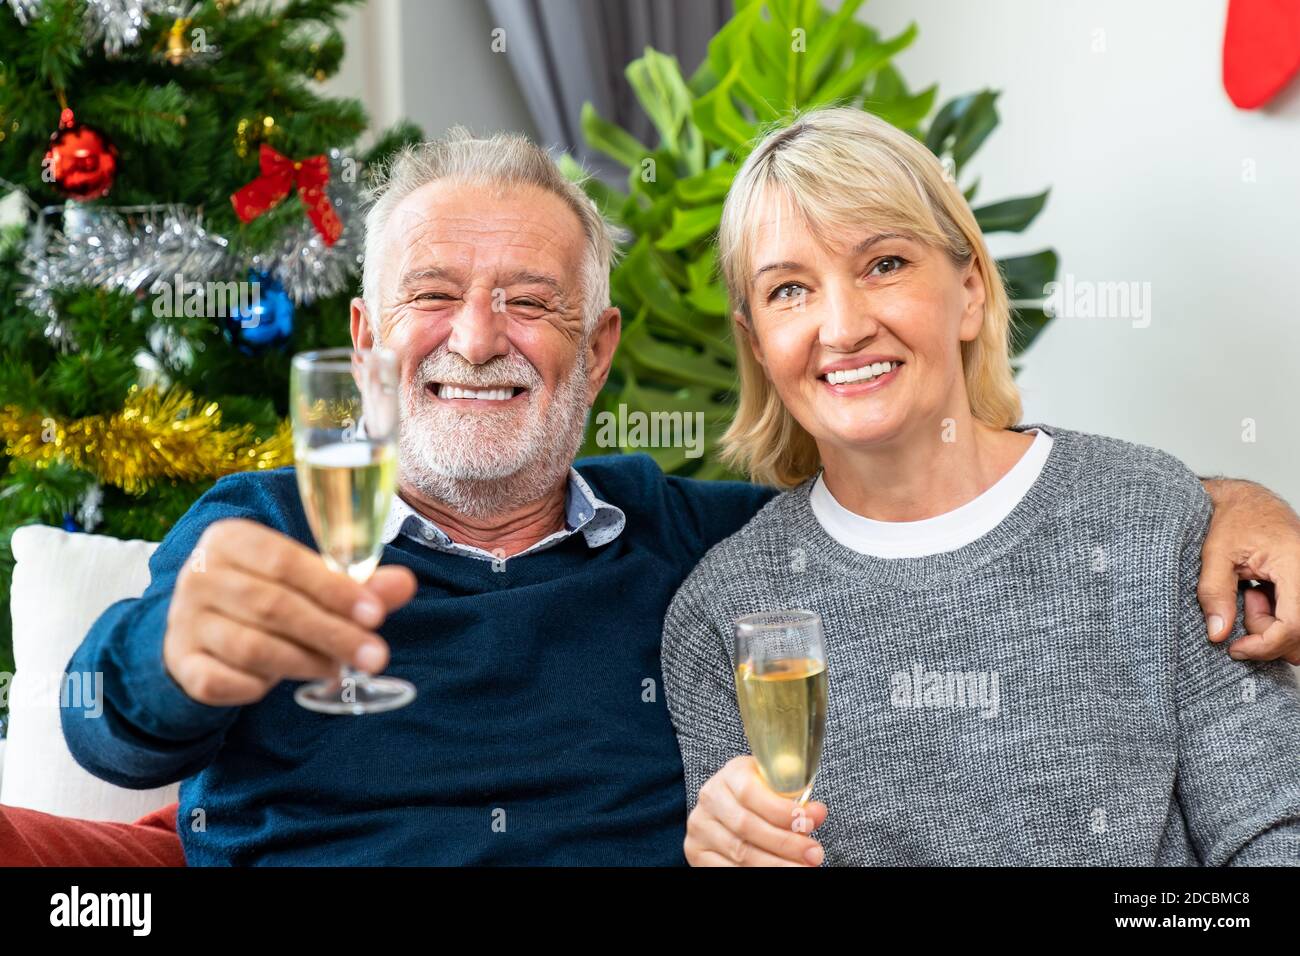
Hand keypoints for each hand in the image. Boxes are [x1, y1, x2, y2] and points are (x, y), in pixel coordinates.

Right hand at [163, 518, 417, 705]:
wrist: (199, 627)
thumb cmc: (267, 594)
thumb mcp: (307, 581)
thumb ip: (355, 584)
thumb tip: (405, 584)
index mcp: (231, 539)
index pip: (286, 561)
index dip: (335, 590)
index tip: (376, 615)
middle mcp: (199, 574)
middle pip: (273, 606)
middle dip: (332, 633)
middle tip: (375, 655)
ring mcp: (184, 620)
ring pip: (251, 647)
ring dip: (304, 662)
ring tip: (338, 668)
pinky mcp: (180, 662)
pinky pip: (222, 682)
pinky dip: (257, 687)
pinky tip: (283, 683)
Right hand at [685, 755, 827, 866]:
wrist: (731, 809)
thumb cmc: (761, 797)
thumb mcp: (778, 791)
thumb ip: (798, 801)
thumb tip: (817, 812)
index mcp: (730, 774)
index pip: (750, 792)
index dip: (781, 811)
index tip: (809, 823)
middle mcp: (710, 798)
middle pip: (746, 826)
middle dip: (785, 843)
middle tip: (814, 854)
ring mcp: (700, 826)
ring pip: (740, 852)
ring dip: (776, 864)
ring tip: (803, 868)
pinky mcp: (697, 852)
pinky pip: (727, 869)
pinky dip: (757, 873)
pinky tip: (778, 872)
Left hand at [1199, 479, 1299, 663]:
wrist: (1247, 501)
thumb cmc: (1234, 519)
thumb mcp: (1215, 553)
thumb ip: (1214, 593)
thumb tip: (1218, 634)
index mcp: (1295, 565)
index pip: (1294, 624)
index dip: (1266, 644)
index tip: (1236, 649)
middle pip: (1299, 633)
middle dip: (1266, 632)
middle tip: (1244, 600)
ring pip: (1298, 630)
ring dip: (1270, 623)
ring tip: (1250, 592)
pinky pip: (1294, 618)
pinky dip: (1274, 615)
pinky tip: (1258, 592)